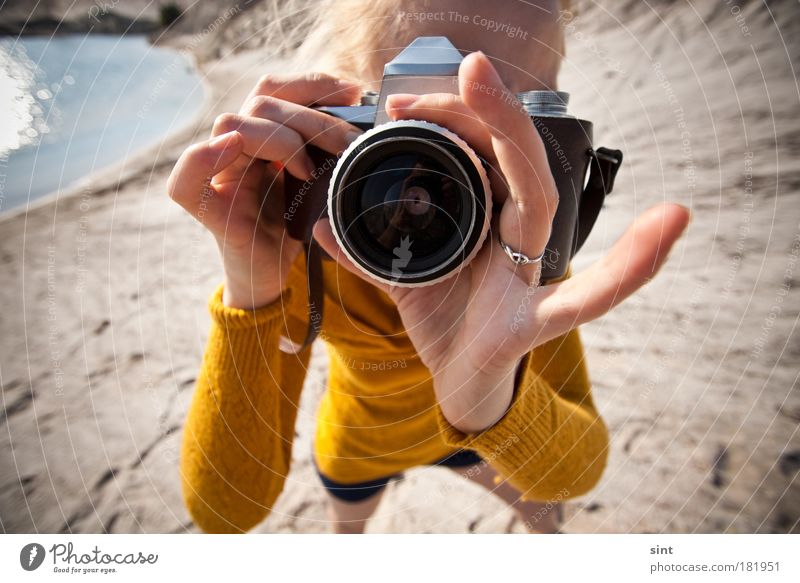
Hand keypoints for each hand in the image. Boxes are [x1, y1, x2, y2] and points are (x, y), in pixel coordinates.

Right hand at [167, 73, 361, 307]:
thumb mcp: (318, 184)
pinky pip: (185, 181)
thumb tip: (363, 124)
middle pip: (262, 104)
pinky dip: (203, 158)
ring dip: (281, 139)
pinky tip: (232, 150)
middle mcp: (234, 148)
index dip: (312, 83)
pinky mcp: (211, 211)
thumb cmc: (294, 229)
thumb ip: (326, 153)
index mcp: (260, 136)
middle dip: (313, 118)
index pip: (274, 89)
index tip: (353, 94)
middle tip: (350, 143)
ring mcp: (219, 177)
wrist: (272, 278)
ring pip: (232, 125)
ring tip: (310, 170)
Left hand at [314, 52, 690, 432]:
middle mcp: (515, 238)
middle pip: (513, 161)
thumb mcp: (401, 279)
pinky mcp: (535, 322)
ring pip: (540, 200)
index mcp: (486, 220)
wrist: (459, 383)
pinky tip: (672, 223)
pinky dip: (628, 268)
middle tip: (463, 66)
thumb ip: (365, 251)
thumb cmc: (444, 324)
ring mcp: (530, 275)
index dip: (453, 119)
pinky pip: (587, 298)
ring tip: (493, 86)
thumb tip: (317, 224)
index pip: (479, 155)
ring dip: (519, 142)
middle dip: (488, 109)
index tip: (404, 102)